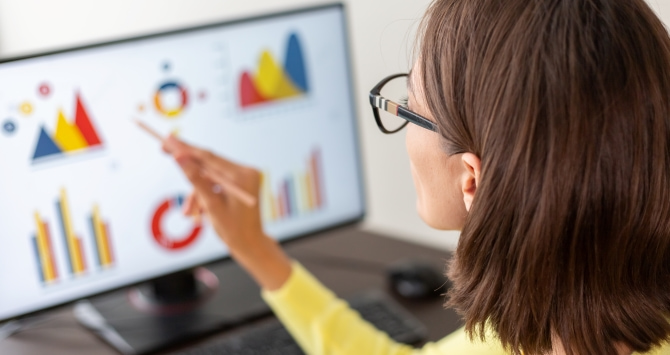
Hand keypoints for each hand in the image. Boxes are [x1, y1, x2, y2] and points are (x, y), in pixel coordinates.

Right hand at [163, 135, 291, 290]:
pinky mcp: (239, 182)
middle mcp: (246, 171)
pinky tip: (199, 213)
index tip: (168, 139)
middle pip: (209, 162)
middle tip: (162, 149)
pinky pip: (215, 182)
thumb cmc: (233, 229)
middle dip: (187, 167)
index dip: (186, 147)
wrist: (250, 244)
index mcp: (242, 175)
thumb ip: (195, 179)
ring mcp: (243, 176)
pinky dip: (204, 194)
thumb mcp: (211, 204)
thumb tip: (178, 157)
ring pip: (208, 176)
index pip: (209, 156)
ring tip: (189, 213)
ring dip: (196, 192)